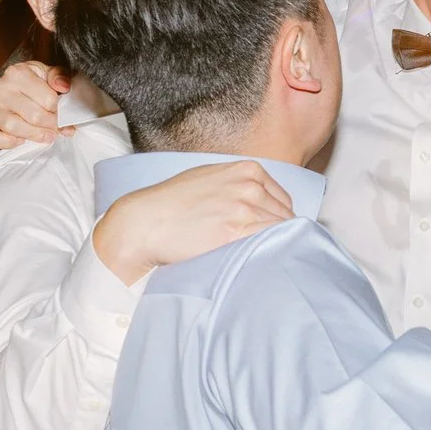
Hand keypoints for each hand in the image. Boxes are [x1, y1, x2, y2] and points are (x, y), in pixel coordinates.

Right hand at [0, 60, 68, 148]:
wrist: (6, 88)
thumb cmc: (29, 82)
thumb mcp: (46, 73)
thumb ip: (59, 76)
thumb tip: (63, 86)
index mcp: (18, 72)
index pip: (47, 99)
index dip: (60, 112)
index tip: (64, 117)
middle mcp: (0, 87)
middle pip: (33, 115)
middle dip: (50, 126)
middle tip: (57, 130)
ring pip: (13, 127)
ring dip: (33, 136)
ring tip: (46, 136)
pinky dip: (7, 142)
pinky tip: (19, 140)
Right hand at [92, 158, 294, 284]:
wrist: (145, 222)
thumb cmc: (172, 203)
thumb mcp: (210, 178)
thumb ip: (239, 186)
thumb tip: (263, 205)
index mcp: (248, 170)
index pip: (283, 201)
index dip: (277, 221)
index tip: (269, 235)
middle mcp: (250, 185)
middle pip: (285, 218)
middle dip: (278, 235)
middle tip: (263, 250)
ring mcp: (245, 208)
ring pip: (280, 232)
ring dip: (273, 246)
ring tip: (255, 257)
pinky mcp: (237, 231)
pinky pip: (268, 244)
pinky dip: (266, 254)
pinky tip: (252, 260)